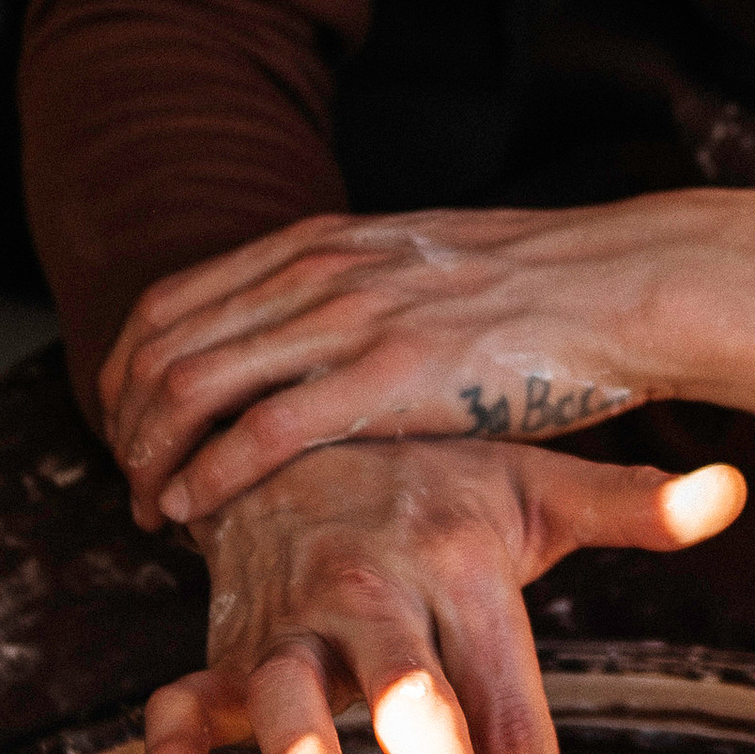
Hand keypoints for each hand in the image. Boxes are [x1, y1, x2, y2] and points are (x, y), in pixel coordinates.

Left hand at [101, 190, 754, 530]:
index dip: (127, 369)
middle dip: (126, 423)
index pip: (174, 298)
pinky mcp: (388, 377)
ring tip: (150, 510)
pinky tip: (193, 511)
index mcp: (325, 243)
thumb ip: (361, 293)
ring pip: (194, 384)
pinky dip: (208, 475)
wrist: (628, 282)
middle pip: (165, 343)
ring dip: (152, 457)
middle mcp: (320, 271)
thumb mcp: (424, 268)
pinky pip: (259, 430)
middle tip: (129, 481)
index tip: (127, 425)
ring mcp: (350, 320)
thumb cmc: (545, 292)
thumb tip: (323, 337)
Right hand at [143, 437, 745, 753]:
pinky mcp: (222, 645)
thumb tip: (729, 491)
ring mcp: (288, 621)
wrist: (292, 425)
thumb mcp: (530, 483)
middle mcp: (370, 592)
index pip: (506, 691)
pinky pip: (177, 702)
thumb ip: (630, 506)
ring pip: (283, 694)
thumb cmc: (429, 481)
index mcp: (455, 561)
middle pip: (409, 696)